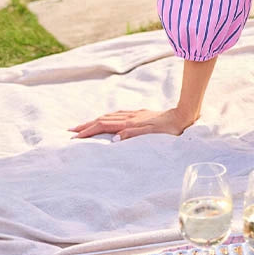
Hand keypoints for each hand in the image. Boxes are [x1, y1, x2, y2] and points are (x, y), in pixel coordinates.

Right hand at [69, 107, 194, 140]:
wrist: (182, 116)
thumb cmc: (168, 129)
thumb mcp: (151, 134)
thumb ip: (132, 135)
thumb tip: (113, 140)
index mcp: (130, 122)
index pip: (103, 125)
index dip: (88, 130)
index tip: (74, 136)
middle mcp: (130, 116)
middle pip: (103, 119)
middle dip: (87, 124)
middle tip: (71, 130)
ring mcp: (135, 114)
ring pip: (110, 116)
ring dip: (95, 120)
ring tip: (85, 125)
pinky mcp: (141, 114)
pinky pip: (118, 115)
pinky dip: (108, 117)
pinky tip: (108, 119)